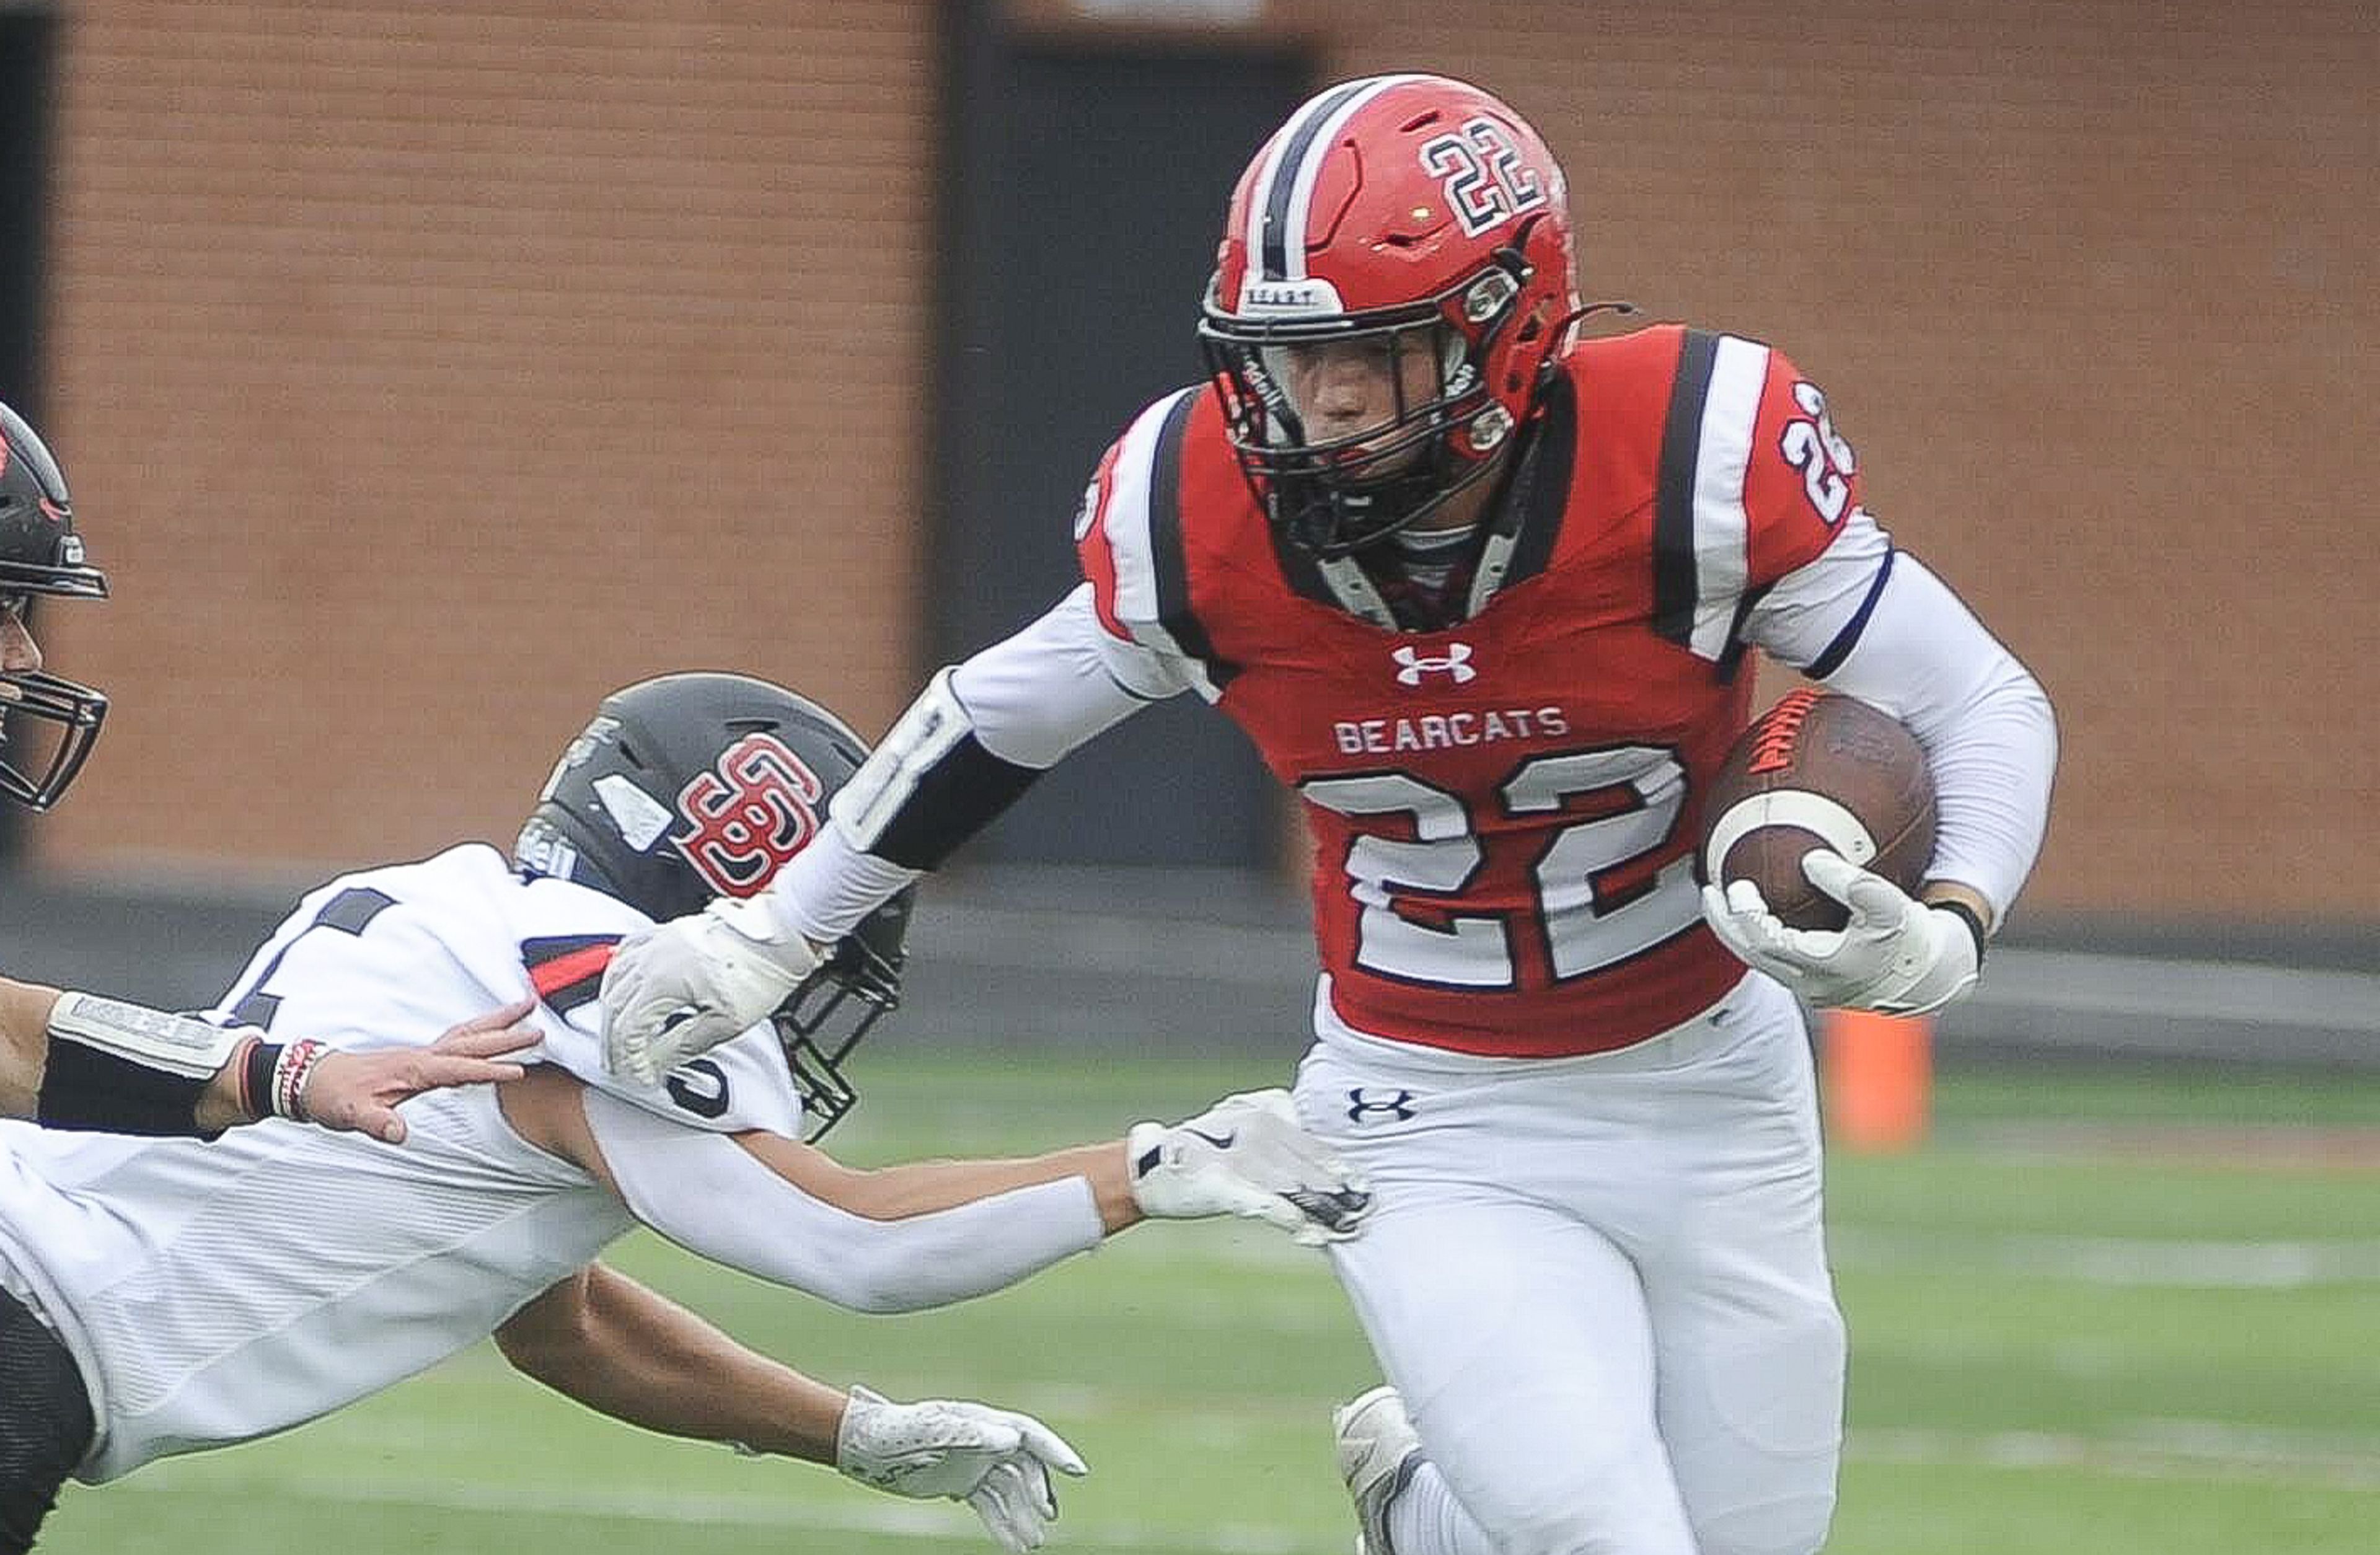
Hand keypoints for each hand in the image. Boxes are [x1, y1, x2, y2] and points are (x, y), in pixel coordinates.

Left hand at [300, 999, 541, 1143]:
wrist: (312, 1079)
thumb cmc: (333, 1097)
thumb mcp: (350, 1115)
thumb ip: (377, 1123)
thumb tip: (399, 1134)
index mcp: (412, 1069)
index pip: (459, 1069)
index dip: (489, 1071)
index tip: (519, 1071)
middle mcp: (421, 1055)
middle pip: (472, 1042)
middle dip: (507, 1036)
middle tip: (540, 1029)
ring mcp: (421, 1052)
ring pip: (468, 1032)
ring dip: (498, 1021)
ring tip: (527, 1007)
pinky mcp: (419, 1056)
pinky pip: (458, 1037)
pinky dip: (480, 1028)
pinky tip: (491, 1029)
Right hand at [599, 896, 820, 1084]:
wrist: (779, 936)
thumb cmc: (760, 971)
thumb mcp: (726, 1023)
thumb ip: (685, 1045)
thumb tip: (659, 1064)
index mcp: (663, 982)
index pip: (629, 1031)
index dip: (630, 1059)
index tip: (639, 1076)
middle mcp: (653, 958)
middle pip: (615, 1007)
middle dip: (614, 1042)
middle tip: (621, 1065)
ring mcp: (658, 942)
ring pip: (614, 980)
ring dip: (611, 1011)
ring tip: (616, 1035)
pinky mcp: (668, 932)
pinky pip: (627, 952)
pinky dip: (617, 975)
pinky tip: (621, 984)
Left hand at [836, 1385, 1087, 1552]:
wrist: (862, 1446)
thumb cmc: (894, 1431)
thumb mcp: (930, 1431)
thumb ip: (969, 1435)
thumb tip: (1013, 1439)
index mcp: (980, 1421)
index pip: (1027, 1435)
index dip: (1054, 1451)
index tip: (1078, 1472)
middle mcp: (982, 1441)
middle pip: (1023, 1467)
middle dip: (1038, 1493)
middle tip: (1046, 1518)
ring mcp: (973, 1463)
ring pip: (1009, 1492)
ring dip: (1023, 1516)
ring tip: (1033, 1544)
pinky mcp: (961, 1483)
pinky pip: (990, 1506)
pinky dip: (1003, 1525)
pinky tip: (1014, 1546)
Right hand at [1128, 1089, 1371, 1245]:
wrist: (1150, 1166)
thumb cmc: (1201, 1149)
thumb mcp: (1239, 1118)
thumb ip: (1274, 1120)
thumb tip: (1306, 1132)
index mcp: (1263, 1115)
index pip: (1312, 1144)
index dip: (1340, 1167)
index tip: (1364, 1186)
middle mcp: (1256, 1131)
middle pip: (1309, 1167)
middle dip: (1339, 1193)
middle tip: (1364, 1212)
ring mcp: (1240, 1158)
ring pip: (1294, 1188)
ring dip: (1324, 1211)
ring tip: (1347, 1228)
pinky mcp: (1225, 1186)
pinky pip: (1265, 1204)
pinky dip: (1291, 1220)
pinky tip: (1311, 1234)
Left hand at [1700, 850, 1981, 1013]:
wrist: (1931, 978)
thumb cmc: (1911, 939)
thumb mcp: (1890, 906)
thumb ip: (1850, 883)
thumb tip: (1809, 860)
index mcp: (1823, 966)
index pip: (1766, 942)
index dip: (1745, 915)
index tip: (1737, 885)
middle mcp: (1810, 983)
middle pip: (1750, 955)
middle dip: (1724, 924)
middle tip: (1708, 890)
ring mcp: (1811, 986)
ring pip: (1759, 960)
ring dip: (1737, 932)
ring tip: (1721, 900)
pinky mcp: (1817, 983)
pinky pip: (1775, 958)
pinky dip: (1758, 935)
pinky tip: (1756, 910)